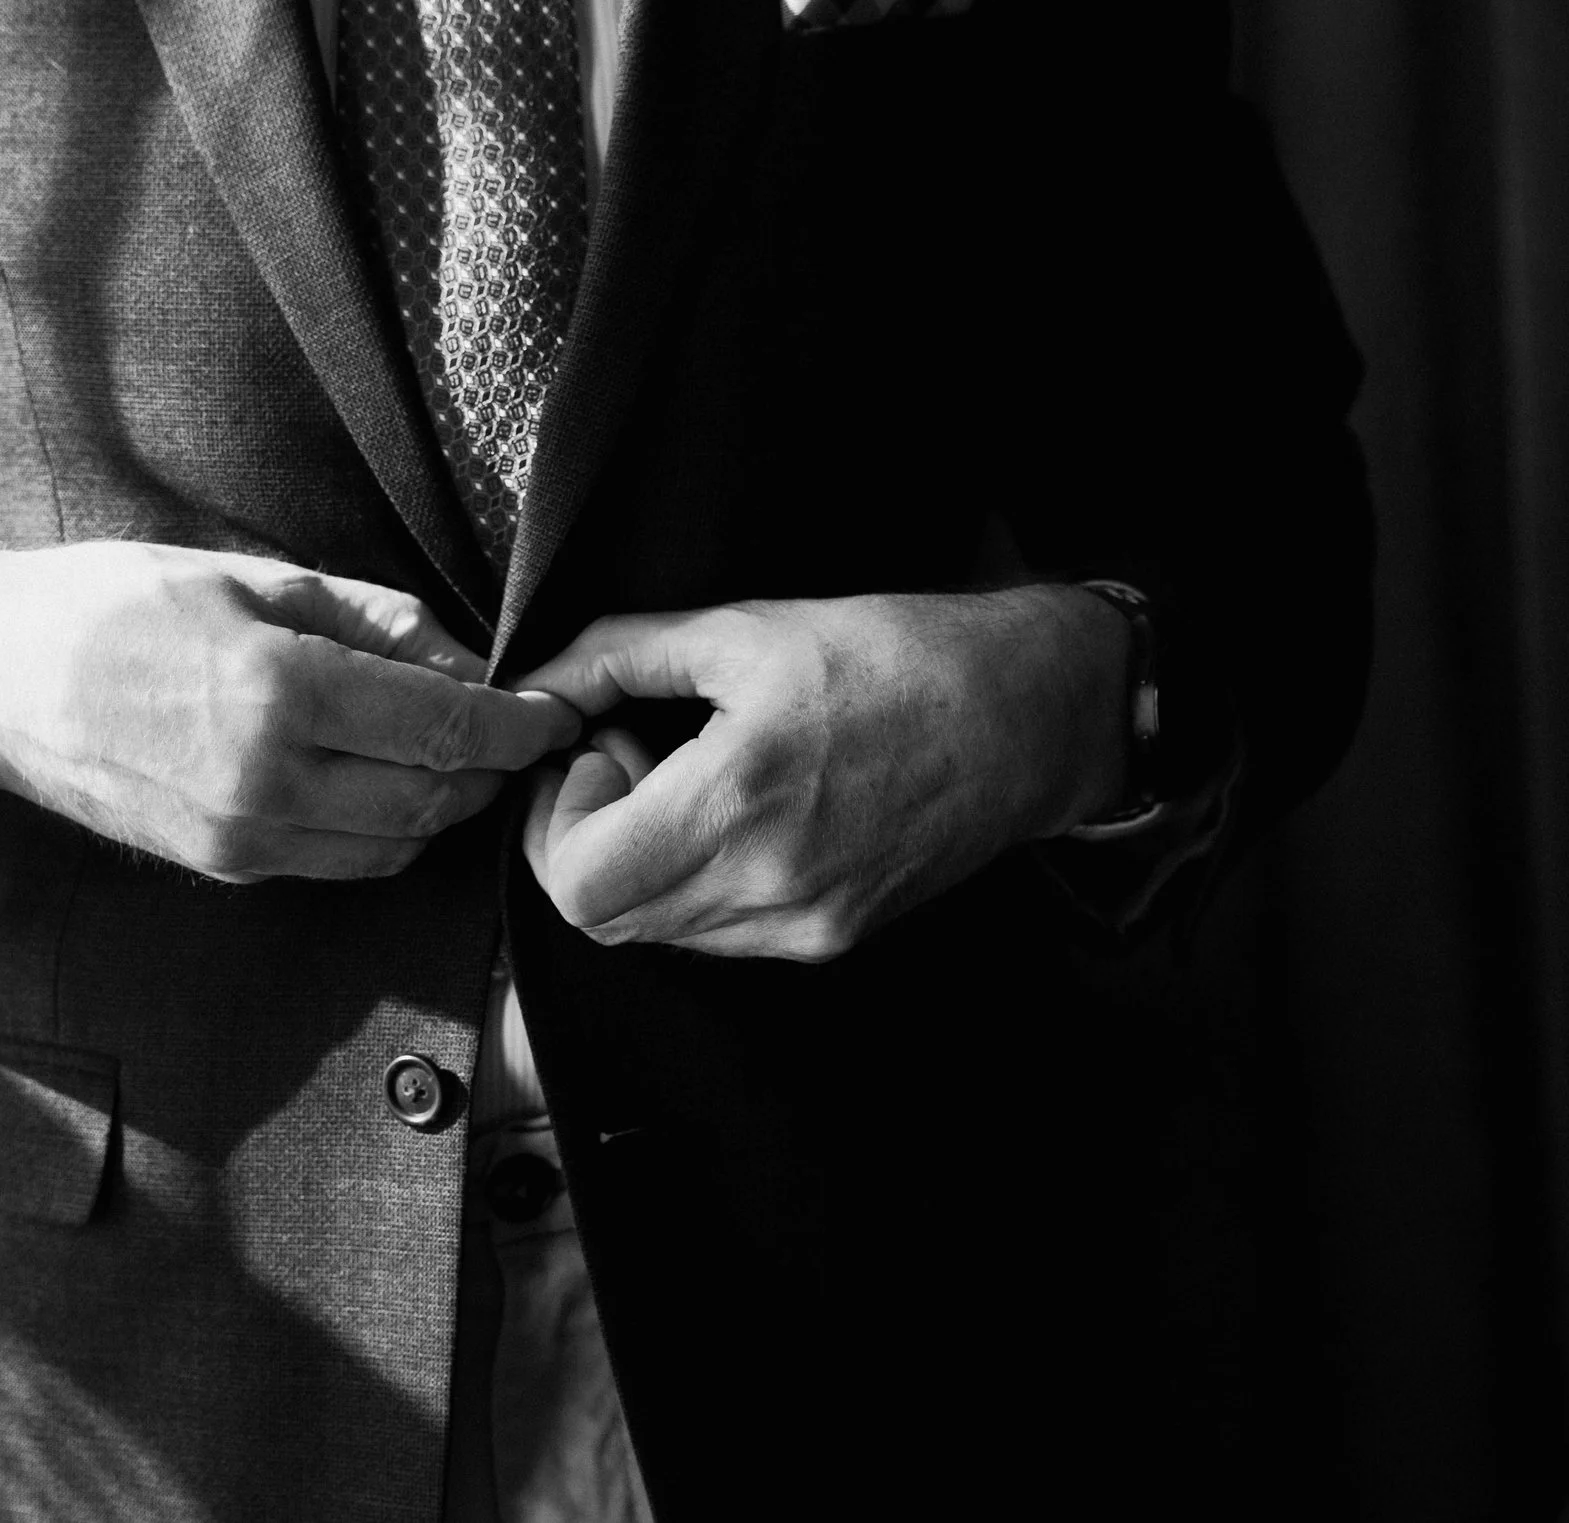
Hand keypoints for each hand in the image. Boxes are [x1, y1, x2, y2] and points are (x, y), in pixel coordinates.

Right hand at [0, 542, 580, 881]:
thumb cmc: (118, 605)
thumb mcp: (255, 577)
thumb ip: (374, 621)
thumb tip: (468, 660)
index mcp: (282, 692)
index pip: (448, 727)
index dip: (520, 725)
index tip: (558, 712)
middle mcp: (268, 782)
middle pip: (434, 799)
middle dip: (491, 770)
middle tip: (519, 730)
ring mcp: (243, 839)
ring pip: (396, 846)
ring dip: (442, 806)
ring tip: (457, 753)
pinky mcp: (224, 868)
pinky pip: (341, 862)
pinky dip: (385, 831)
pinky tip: (385, 780)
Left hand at [511, 589, 1129, 960]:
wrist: (1029, 714)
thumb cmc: (897, 657)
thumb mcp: (743, 628)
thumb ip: (618, 655)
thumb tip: (539, 686)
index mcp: (740, 803)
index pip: (577, 882)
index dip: (556, 818)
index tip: (591, 750)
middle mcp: (769, 887)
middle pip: (601, 919)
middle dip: (584, 839)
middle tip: (628, 762)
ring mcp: (802, 927)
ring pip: (653, 932)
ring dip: (637, 863)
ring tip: (686, 781)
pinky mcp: (830, 940)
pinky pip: (714, 933)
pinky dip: (690, 881)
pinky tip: (733, 813)